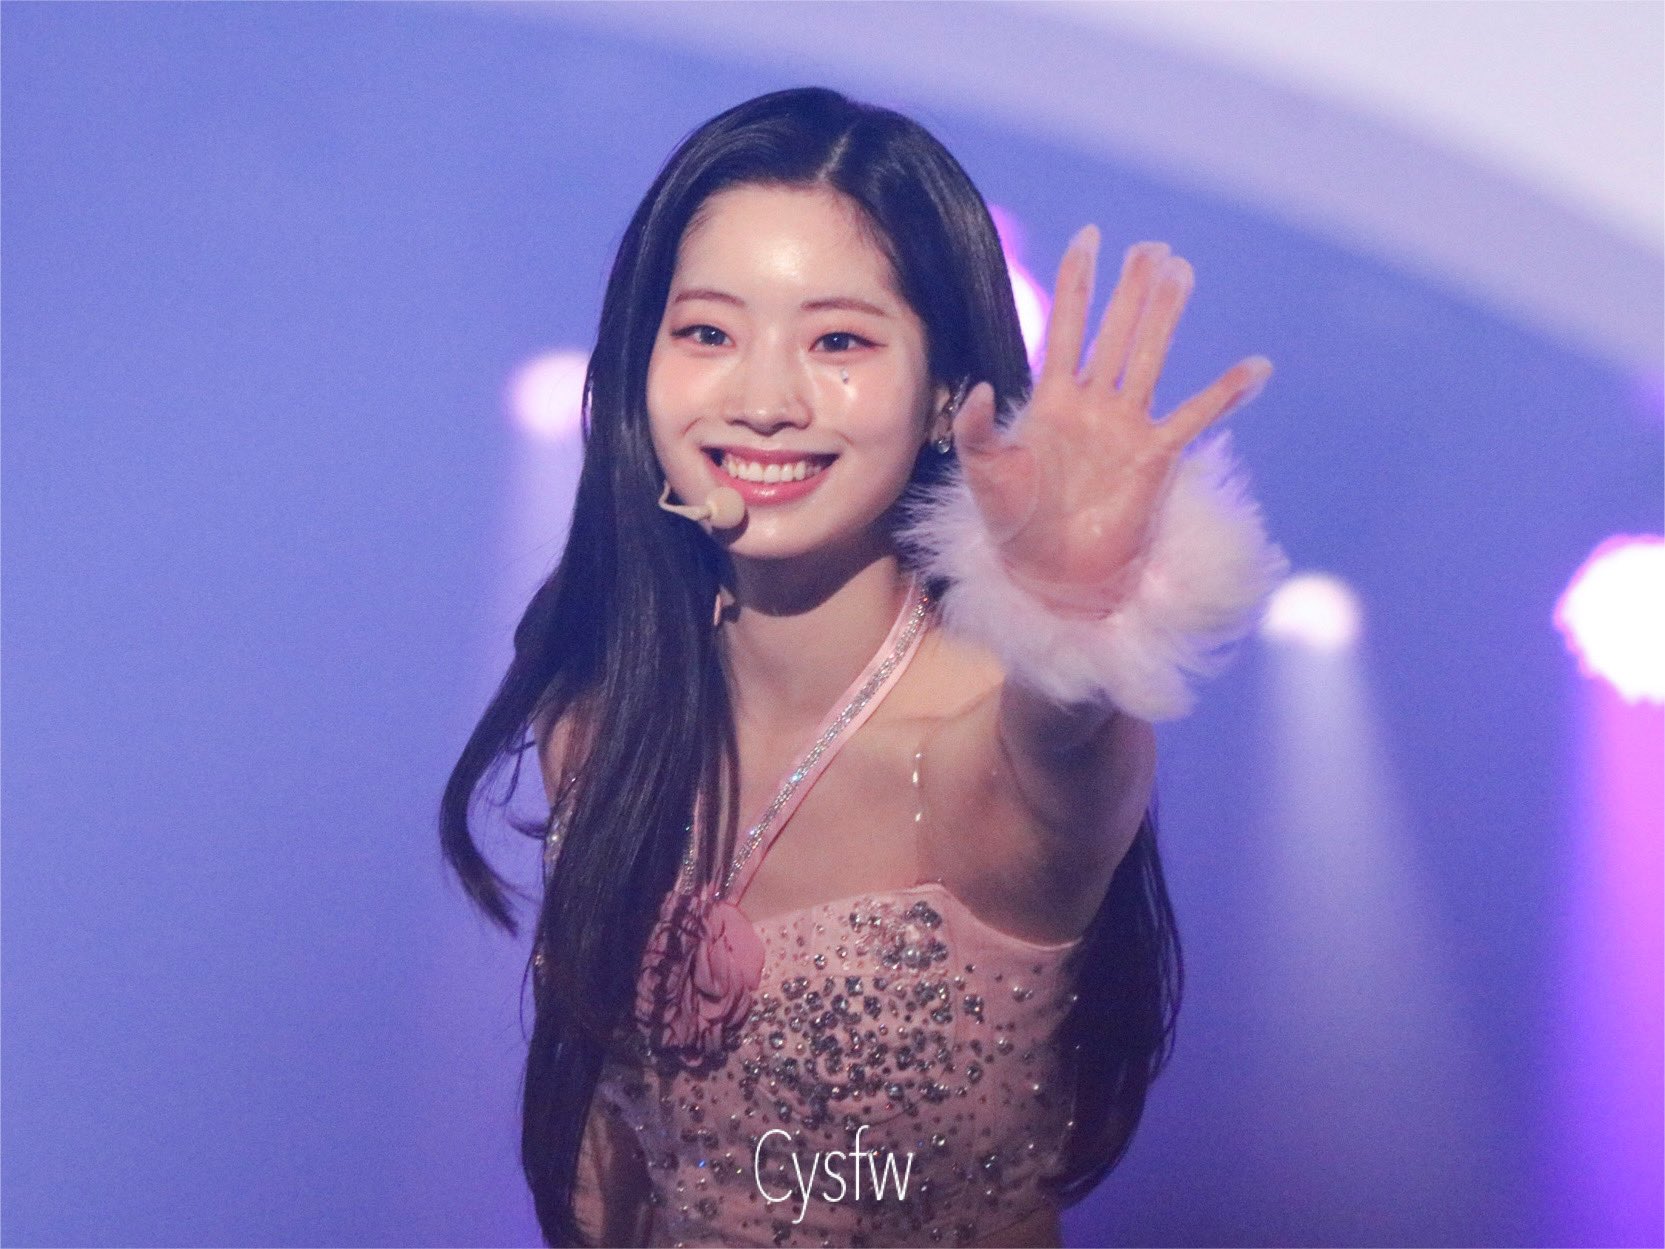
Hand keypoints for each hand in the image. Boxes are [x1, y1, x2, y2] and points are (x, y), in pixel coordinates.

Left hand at [954, 227, 1271, 615]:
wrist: (1049, 572)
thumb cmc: (1012, 523)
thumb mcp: (983, 474)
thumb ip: (977, 430)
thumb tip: (977, 387)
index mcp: (1051, 399)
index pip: (1067, 327)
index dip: (1078, 283)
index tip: (1090, 237)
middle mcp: (1093, 403)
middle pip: (1117, 332)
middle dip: (1132, 290)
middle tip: (1152, 245)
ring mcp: (1126, 426)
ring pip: (1151, 358)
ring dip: (1165, 317)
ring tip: (1182, 271)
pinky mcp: (1154, 457)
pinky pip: (1196, 418)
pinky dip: (1226, 394)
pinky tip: (1255, 368)